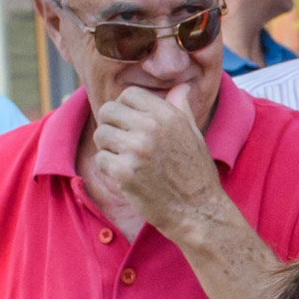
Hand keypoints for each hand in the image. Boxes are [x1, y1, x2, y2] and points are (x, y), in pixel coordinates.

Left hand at [83, 90, 228, 245]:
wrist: (197, 211)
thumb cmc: (195, 173)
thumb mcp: (193, 134)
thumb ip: (181, 108)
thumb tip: (180, 87)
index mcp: (168, 115)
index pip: (129, 95)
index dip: (124, 107)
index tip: (128, 122)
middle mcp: (151, 128)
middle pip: (108, 110)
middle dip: (110, 125)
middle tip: (120, 141)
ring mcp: (136, 149)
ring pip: (101, 134)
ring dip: (107, 147)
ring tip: (123, 159)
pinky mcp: (125, 172)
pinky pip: (101, 159)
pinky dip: (108, 168)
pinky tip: (124, 175)